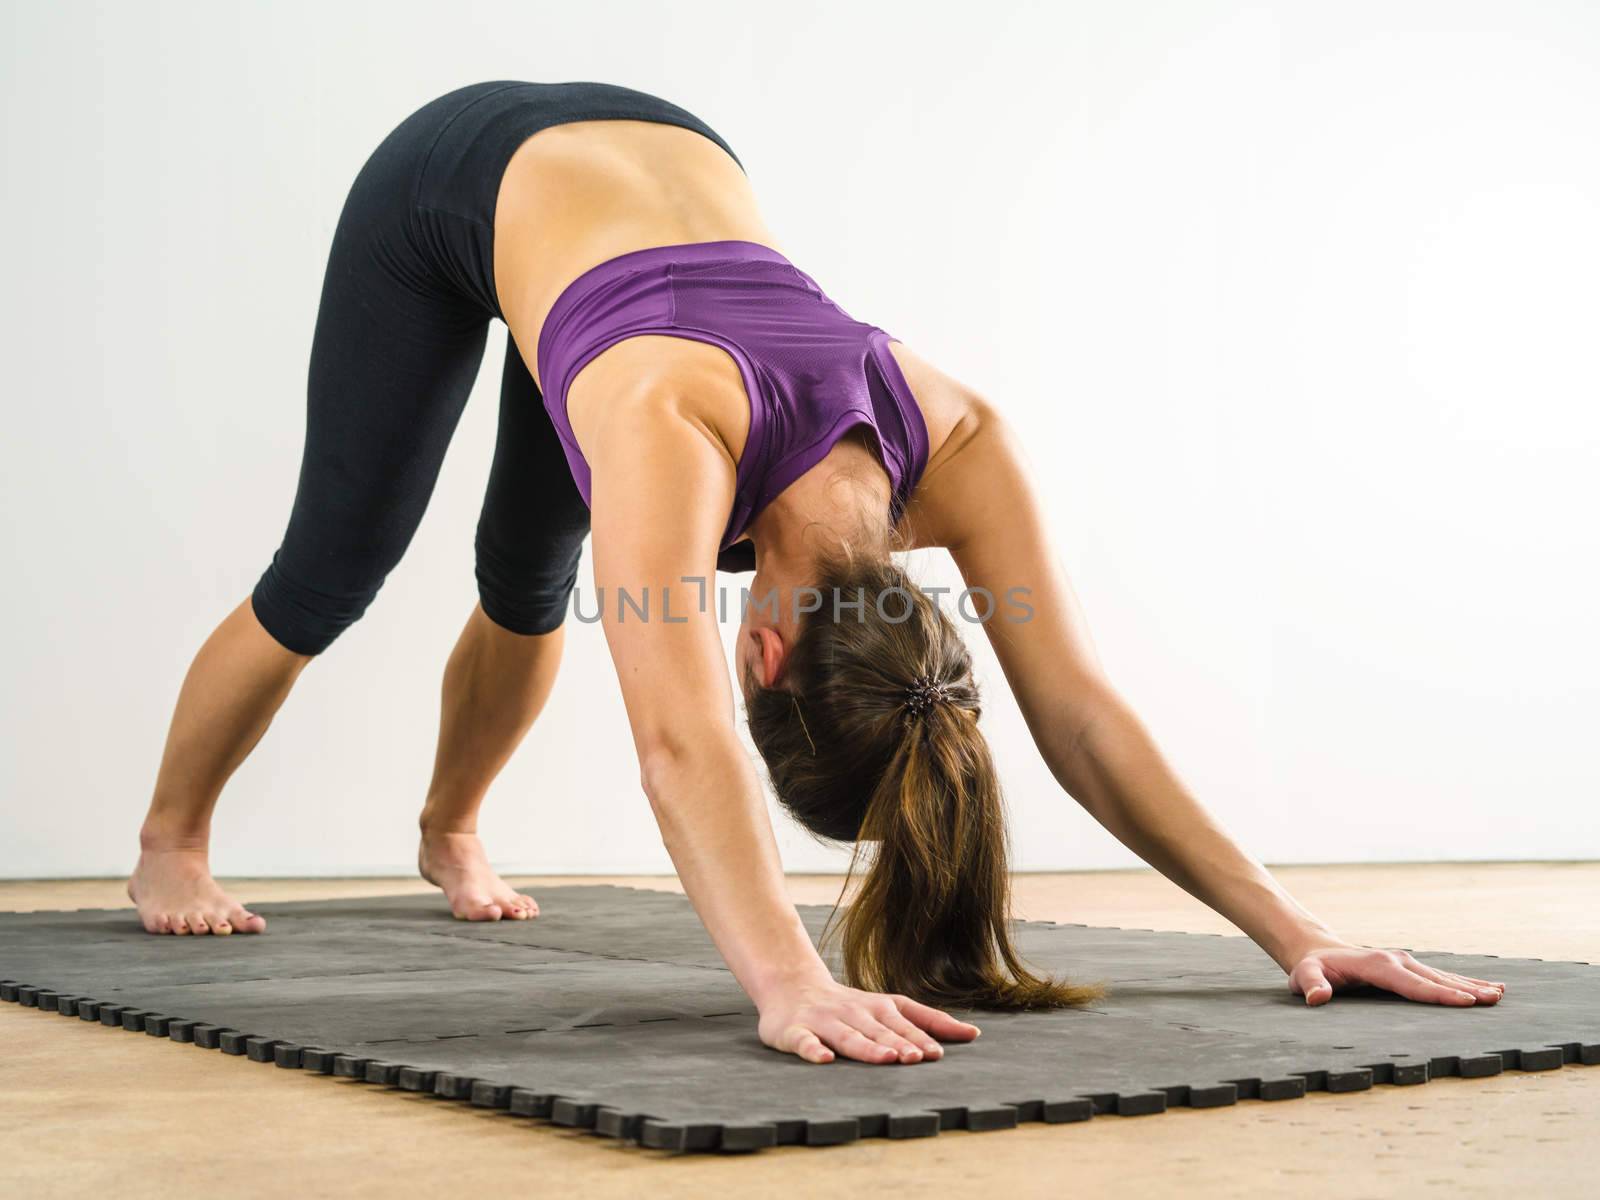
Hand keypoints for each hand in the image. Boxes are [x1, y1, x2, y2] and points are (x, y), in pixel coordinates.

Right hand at [757, 978, 981, 1064]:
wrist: (790, 986)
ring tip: (884, 1058)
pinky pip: (804, 1041)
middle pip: (878, 1029)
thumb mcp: (887, 1007)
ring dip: (867, 1047)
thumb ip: (925, 1020)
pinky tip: (824, 1058)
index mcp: (876, 1006)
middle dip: (898, 1043)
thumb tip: (973, 1033)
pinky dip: (814, 1050)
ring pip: (847, 1035)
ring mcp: (823, 1021)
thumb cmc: (846, 1005)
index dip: (918, 1036)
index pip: (902, 1020)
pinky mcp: (795, 1031)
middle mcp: (853, 1011)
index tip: (937, 1053)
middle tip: (917, 1058)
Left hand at [1287, 943, 1505, 1006]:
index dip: (1438, 994)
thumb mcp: (1303, 976)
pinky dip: (1465, 982)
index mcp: (1377, 964)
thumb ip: (1310, 986)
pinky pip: (1440, 976)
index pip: (1411, 984)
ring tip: (1500, 995)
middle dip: (1466, 989)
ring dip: (1471, 985)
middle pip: (1435, 978)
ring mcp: (1405, 962)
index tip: (1465, 1002)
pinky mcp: (1409, 967)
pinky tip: (1489, 987)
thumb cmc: (1311, 968)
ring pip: (1442, 976)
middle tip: (1494, 1000)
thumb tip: (1317, 998)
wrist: (1317, 951)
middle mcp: (1396, 960)